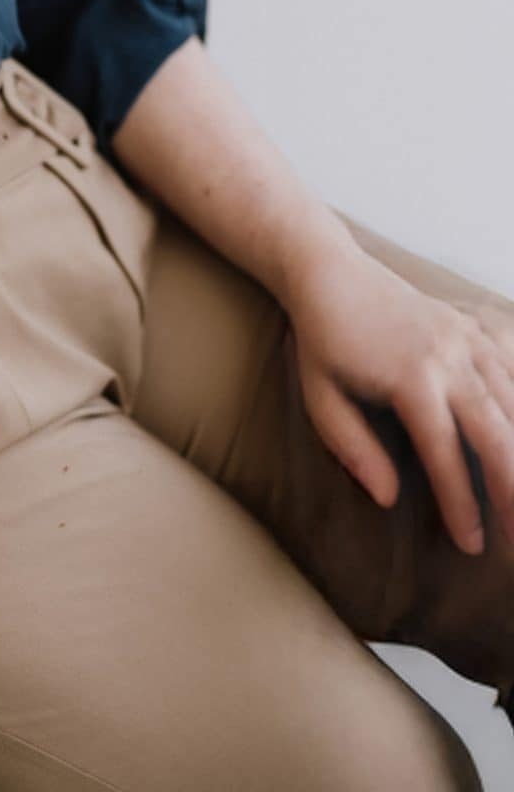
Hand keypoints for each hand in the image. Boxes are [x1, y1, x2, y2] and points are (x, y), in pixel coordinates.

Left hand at [278, 245, 513, 556]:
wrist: (331, 272)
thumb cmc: (323, 340)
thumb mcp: (319, 395)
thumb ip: (351, 446)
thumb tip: (387, 497)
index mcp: (410, 376)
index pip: (445, 451)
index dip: (461, 501)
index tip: (472, 543)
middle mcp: (449, 357)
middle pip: (499, 433)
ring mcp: (469, 340)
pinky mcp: (477, 330)